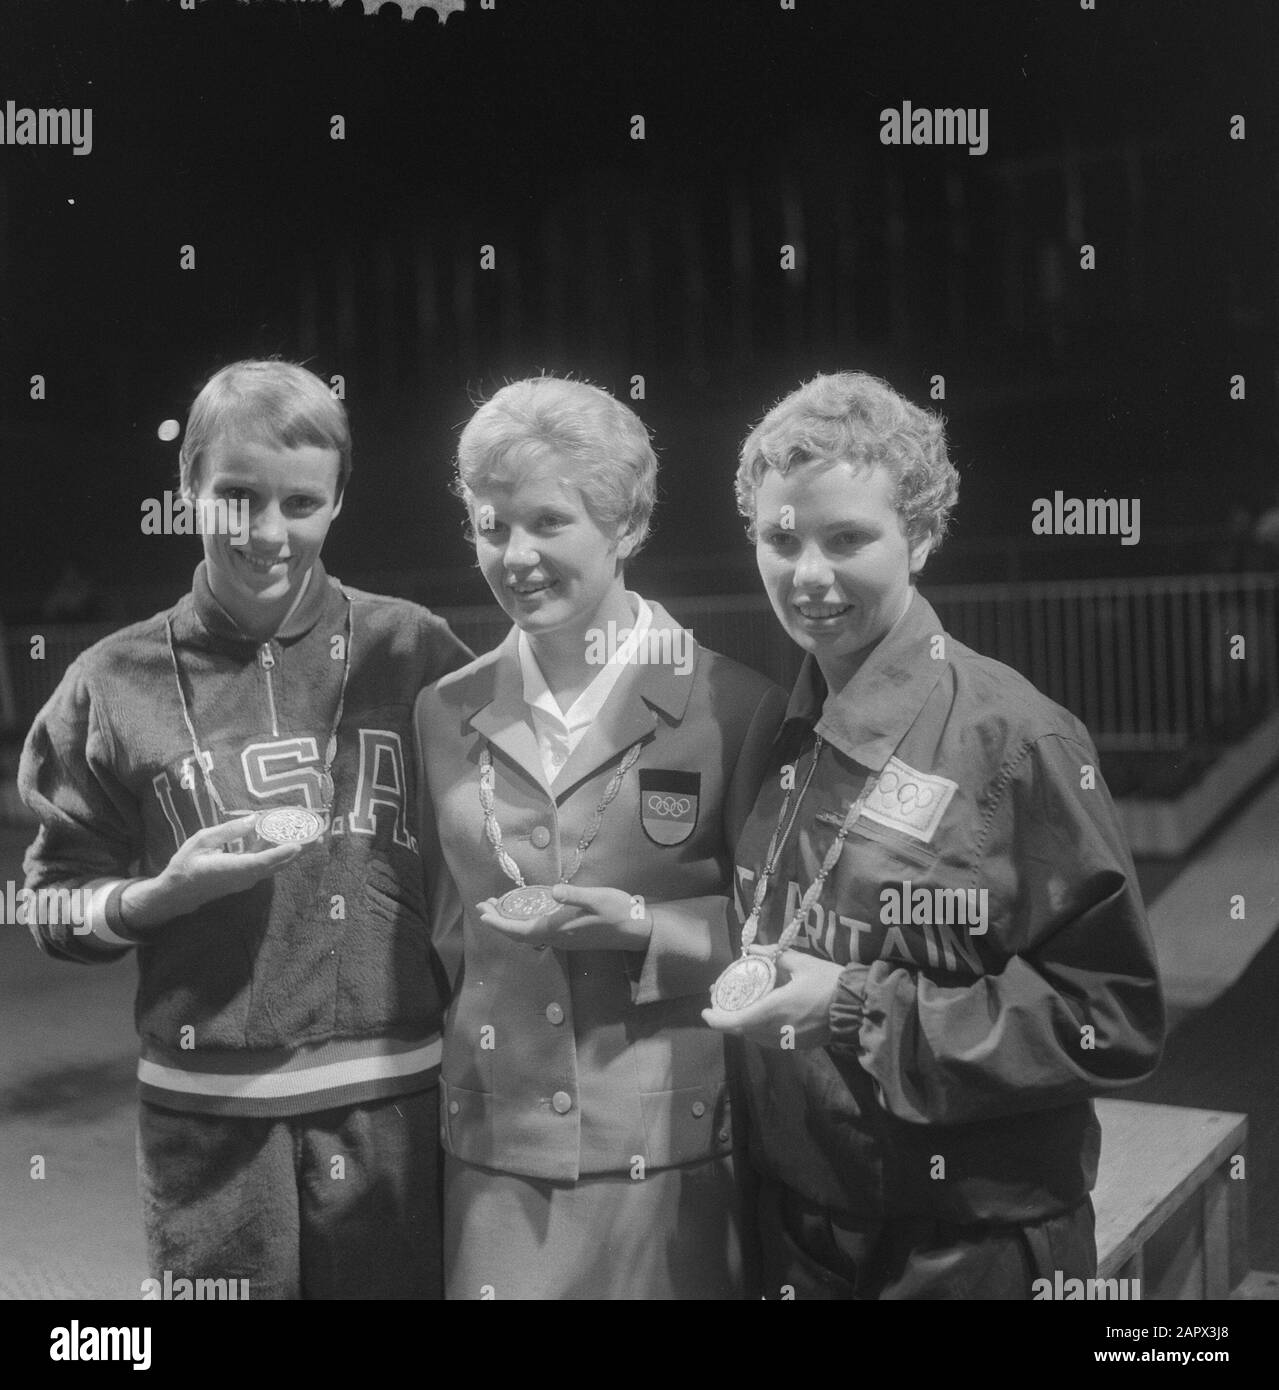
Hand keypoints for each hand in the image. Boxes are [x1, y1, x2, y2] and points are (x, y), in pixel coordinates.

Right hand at [122, 815, 304, 928]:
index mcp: (231, 869)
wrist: (178, 894)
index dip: (281, 853)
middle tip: (319, 833)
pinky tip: (289, 838)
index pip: (262, 862)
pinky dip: (281, 852)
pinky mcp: (247, 877)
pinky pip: (268, 864)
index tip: (299, 844)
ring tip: (314, 835)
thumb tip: (253, 820)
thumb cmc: (186, 865)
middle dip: (299, 849)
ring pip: (276, 864)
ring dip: (294, 850)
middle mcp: (245, 877)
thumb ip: (228, 831)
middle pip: (277, 863)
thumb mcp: (201, 841)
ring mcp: (247, 880)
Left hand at [475, 883, 653, 951]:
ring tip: (498, 908)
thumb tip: (553, 891)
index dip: (499, 923)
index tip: (482, 914)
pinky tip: (526, 912)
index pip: (520, 930)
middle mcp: (557, 938)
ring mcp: (564, 940)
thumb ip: (575, 895)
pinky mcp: (570, 937)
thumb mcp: (598, 898)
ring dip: (511, 923)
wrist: (637, 931)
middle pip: (520, 934)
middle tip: (483, 906)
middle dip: (500, 922)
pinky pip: (539, 934)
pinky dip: (524, 924)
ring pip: (529, 935)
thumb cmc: (618, 912)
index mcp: (559, 929)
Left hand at [702, 949, 848, 1049]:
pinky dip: (758, 1030)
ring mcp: (788, 1041)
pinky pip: (769, 1040)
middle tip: (720, 1002)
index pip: (737, 1022)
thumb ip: (775, 956)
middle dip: (727, 1019)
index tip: (705, 1011)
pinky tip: (759, 1016)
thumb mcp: (802, 962)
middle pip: (742, 1031)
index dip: (717, 1019)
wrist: (858, 1006)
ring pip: (755, 1038)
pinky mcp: (798, 1045)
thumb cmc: (830, 982)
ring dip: (742, 1026)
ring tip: (737, 1007)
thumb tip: (755, 949)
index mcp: (776, 1009)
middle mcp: (778, 1030)